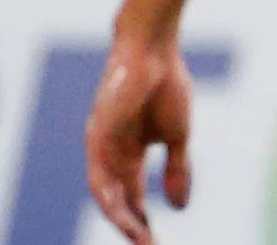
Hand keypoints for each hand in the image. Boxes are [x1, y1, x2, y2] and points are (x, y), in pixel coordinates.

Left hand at [86, 37, 194, 243]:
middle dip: (133, 227)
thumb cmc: (167, 85)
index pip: (133, 195)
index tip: (155, 242)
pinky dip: (111, 201)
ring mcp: (101, 147)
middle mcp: (111, 154)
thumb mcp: (178, 137)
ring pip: (107, 196)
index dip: (144, 219)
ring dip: (123, 221)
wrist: (154, 50)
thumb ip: (176, 170)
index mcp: (131, 152)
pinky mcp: (96, 138)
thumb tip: (180, 208)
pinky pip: (99, 179)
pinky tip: (125, 217)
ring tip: (141, 240)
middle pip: (118, 201)